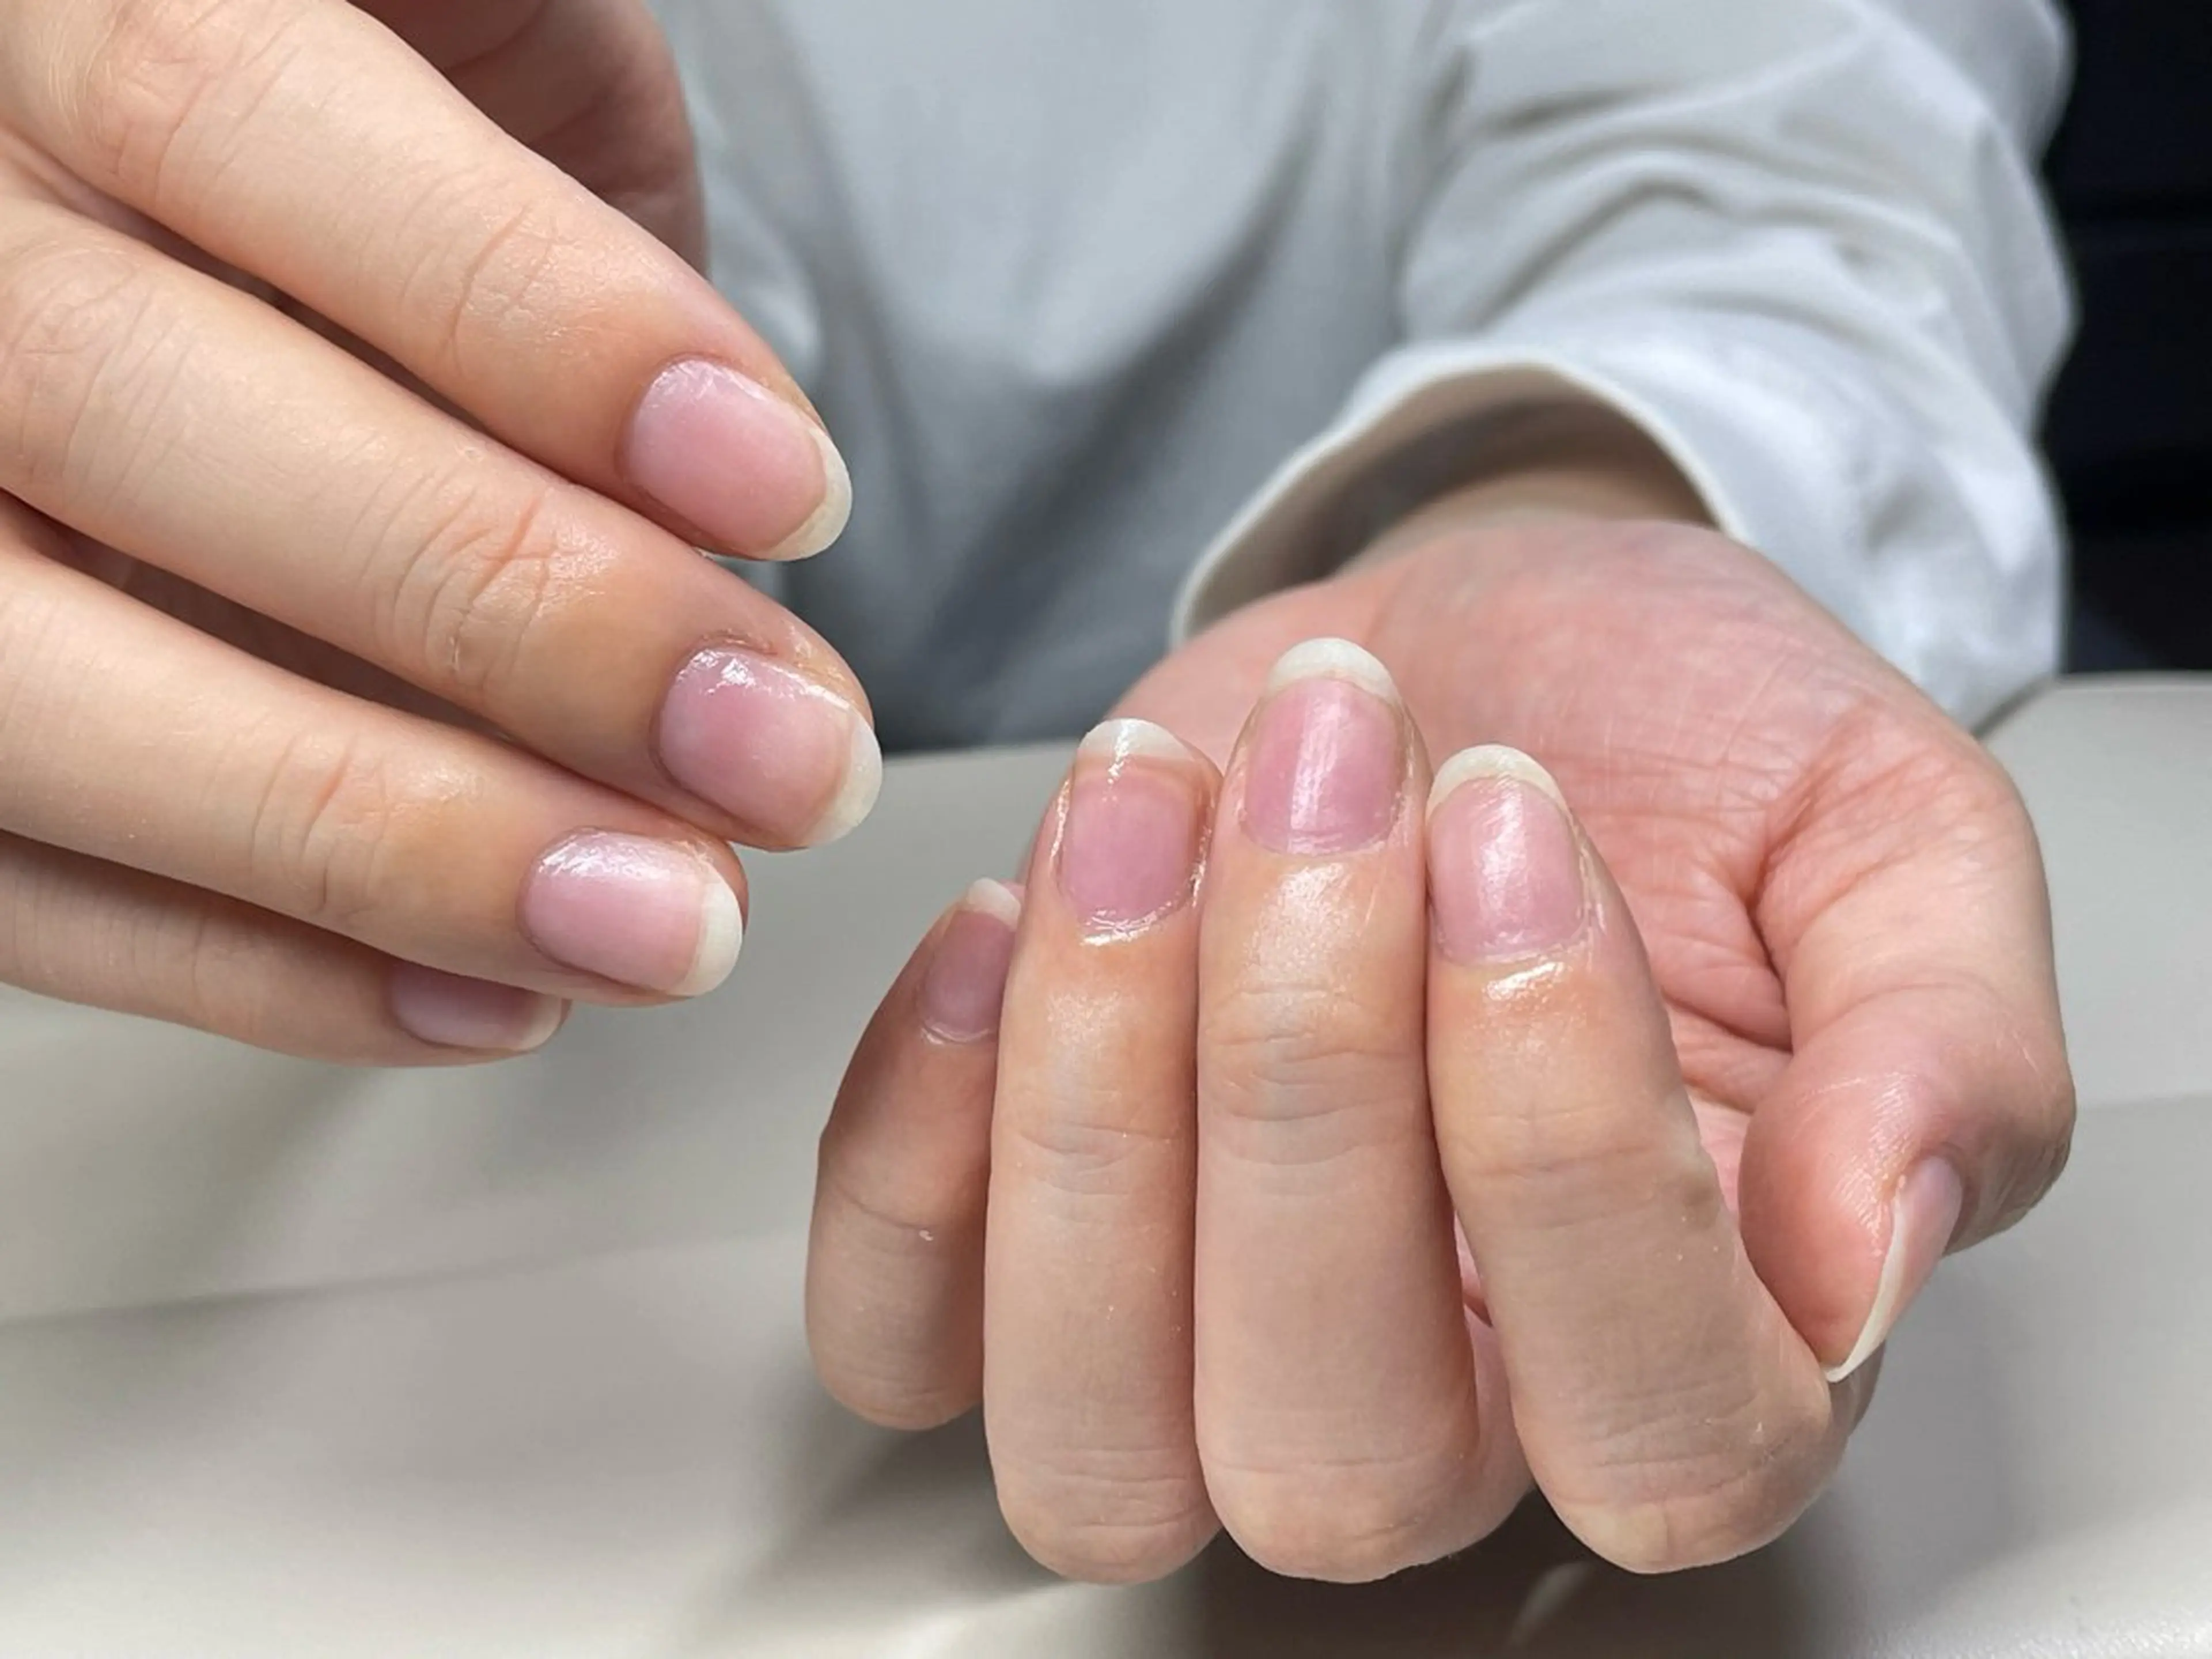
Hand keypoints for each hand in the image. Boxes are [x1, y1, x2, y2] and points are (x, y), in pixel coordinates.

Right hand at [0, 0, 876, 1062]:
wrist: (203, 250)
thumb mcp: (460, 40)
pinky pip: (15, 890)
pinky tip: (497, 994)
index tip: (779, 483)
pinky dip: (263, 970)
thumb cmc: (380, 148)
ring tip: (667, 921)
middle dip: (504, 610)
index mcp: (44, 14)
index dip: (529, 316)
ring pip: (37, 691)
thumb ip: (519, 124)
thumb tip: (703, 386)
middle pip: (128, 413)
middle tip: (773, 748)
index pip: (234, 118)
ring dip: (393, 843)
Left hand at [806, 515, 2072, 1581]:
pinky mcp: (1020, 1261)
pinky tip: (1006, 916)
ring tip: (1150, 799)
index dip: (1563, 1145)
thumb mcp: (1887, 834)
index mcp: (1702, 1358)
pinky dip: (915, 1134)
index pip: (1651, 1427)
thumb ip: (1940, 1045)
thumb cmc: (1669, 748)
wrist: (1459, 657)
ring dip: (1094, 1099)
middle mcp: (1445, 1420)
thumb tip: (1875, 1243)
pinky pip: (900, 1331)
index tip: (1514, 835)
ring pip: (1092, 1436)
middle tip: (1328, 773)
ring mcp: (1202, 1362)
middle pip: (1332, 1453)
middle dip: (1302, 1077)